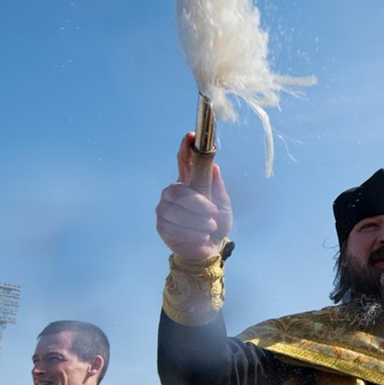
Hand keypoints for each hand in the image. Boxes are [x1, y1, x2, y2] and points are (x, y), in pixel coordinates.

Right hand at [156, 132, 232, 260]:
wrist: (210, 248)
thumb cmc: (216, 222)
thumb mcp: (221, 203)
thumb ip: (215, 186)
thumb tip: (214, 166)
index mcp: (188, 182)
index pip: (183, 160)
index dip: (185, 148)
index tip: (191, 136)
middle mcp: (172, 192)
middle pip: (179, 191)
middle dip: (198, 204)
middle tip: (213, 213)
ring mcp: (164, 209)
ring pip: (178, 212)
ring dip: (199, 222)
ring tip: (210, 228)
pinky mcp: (162, 226)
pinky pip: (177, 228)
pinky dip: (194, 235)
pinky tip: (202, 239)